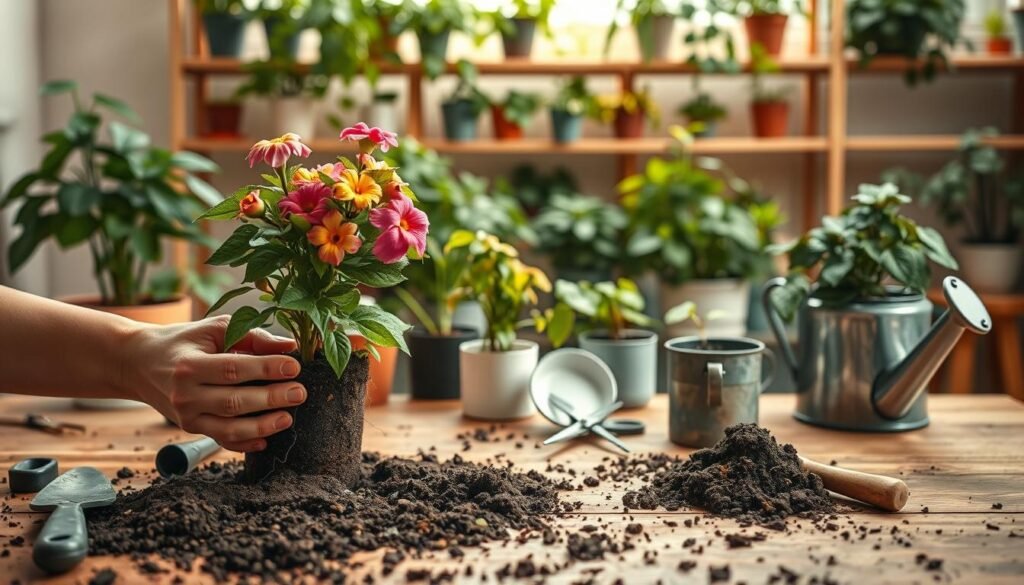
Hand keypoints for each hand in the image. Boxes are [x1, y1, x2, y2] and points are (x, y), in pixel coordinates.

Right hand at [122, 316, 304, 452]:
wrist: (140, 363)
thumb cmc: (185, 341)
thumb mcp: (214, 329)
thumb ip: (251, 336)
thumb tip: (288, 345)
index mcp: (189, 365)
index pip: (233, 369)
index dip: (266, 368)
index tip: (294, 366)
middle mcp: (184, 394)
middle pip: (233, 401)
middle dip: (270, 398)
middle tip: (299, 393)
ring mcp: (186, 416)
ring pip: (228, 427)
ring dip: (262, 425)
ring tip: (288, 418)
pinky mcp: (191, 428)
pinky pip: (221, 440)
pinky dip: (244, 444)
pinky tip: (267, 440)